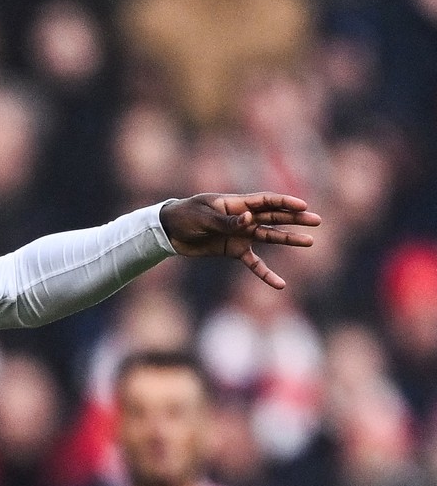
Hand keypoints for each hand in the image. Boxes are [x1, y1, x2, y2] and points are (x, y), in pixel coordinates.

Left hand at [159, 192, 320, 289]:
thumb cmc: (185, 216)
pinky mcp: (234, 250)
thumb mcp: (204, 217)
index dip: (285, 202)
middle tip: (317, 221)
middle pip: (274, 217)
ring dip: (288, 239)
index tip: (303, 206)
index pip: (266, 201)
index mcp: (236, 204)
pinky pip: (253, 263)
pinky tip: (280, 285)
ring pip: (269, 237)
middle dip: (295, 219)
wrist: (169, 231)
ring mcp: (240, 234)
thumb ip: (227, 221)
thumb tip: (250, 219)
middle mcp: (243, 218)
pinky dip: (265, 274)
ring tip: (309, 242)